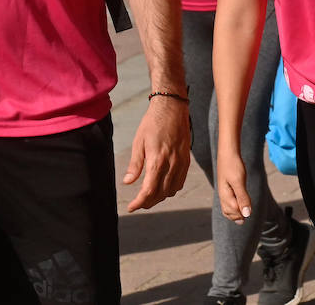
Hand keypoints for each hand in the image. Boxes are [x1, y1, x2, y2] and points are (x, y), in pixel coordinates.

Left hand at [122, 96, 190, 211]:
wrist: (173, 108)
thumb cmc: (153, 123)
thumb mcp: (139, 142)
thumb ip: (135, 164)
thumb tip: (128, 182)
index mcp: (158, 160)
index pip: (149, 191)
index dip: (139, 202)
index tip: (131, 207)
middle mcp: (172, 164)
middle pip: (161, 194)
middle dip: (148, 202)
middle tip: (138, 203)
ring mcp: (181, 162)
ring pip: (172, 190)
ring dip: (160, 197)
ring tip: (149, 197)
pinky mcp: (187, 159)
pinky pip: (181, 181)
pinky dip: (172, 189)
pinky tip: (164, 187)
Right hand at [216, 149, 250, 224]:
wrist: (228, 152)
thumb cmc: (233, 165)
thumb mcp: (239, 182)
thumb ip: (243, 198)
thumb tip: (246, 214)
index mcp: (225, 195)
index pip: (233, 211)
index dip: (241, 215)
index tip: (248, 216)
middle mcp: (223, 194)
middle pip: (228, 211)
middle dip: (236, 217)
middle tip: (244, 220)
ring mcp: (224, 191)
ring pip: (226, 207)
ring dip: (233, 213)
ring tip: (240, 218)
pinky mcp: (226, 187)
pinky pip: (227, 201)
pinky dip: (231, 207)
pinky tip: (237, 206)